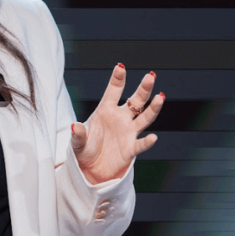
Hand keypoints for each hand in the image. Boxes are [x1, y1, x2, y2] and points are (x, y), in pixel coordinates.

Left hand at [70, 64, 163, 184]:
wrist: (92, 169)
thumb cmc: (85, 149)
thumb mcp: (78, 142)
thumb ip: (78, 134)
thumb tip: (74, 126)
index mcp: (106, 110)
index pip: (113, 91)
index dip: (117, 79)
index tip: (121, 67)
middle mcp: (120, 118)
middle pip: (135, 100)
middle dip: (143, 89)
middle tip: (151, 76)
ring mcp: (128, 132)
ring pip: (144, 117)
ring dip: (153, 108)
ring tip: (160, 97)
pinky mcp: (131, 149)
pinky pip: (141, 144)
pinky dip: (147, 142)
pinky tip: (152, 137)